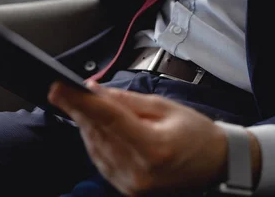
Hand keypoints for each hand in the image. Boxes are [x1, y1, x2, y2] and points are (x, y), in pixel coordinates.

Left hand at [48, 80, 228, 195]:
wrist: (216, 164)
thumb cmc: (196, 133)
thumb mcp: (165, 107)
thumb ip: (127, 101)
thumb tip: (95, 91)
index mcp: (153, 147)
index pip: (108, 119)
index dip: (79, 102)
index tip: (58, 88)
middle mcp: (139, 171)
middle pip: (97, 134)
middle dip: (79, 110)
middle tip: (64, 90)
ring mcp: (132, 185)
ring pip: (94, 147)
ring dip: (87, 125)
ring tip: (87, 106)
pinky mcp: (128, 189)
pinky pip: (101, 161)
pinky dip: (95, 141)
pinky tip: (98, 126)